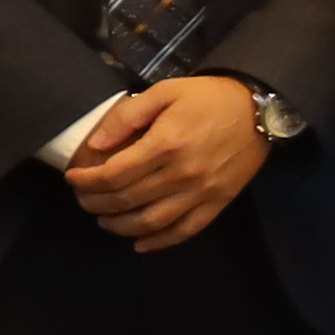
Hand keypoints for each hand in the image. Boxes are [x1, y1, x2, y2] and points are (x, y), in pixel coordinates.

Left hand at [62, 74, 268, 252]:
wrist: (261, 108)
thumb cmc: (209, 97)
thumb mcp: (165, 91)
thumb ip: (128, 116)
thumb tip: (96, 146)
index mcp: (166, 144)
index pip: (113, 175)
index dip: (87, 181)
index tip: (73, 178)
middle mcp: (181, 174)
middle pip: (126, 200)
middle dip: (95, 202)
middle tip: (83, 198)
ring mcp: (201, 192)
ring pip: (150, 222)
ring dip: (119, 226)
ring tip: (104, 219)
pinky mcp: (218, 202)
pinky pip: (185, 230)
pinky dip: (159, 242)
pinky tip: (139, 243)